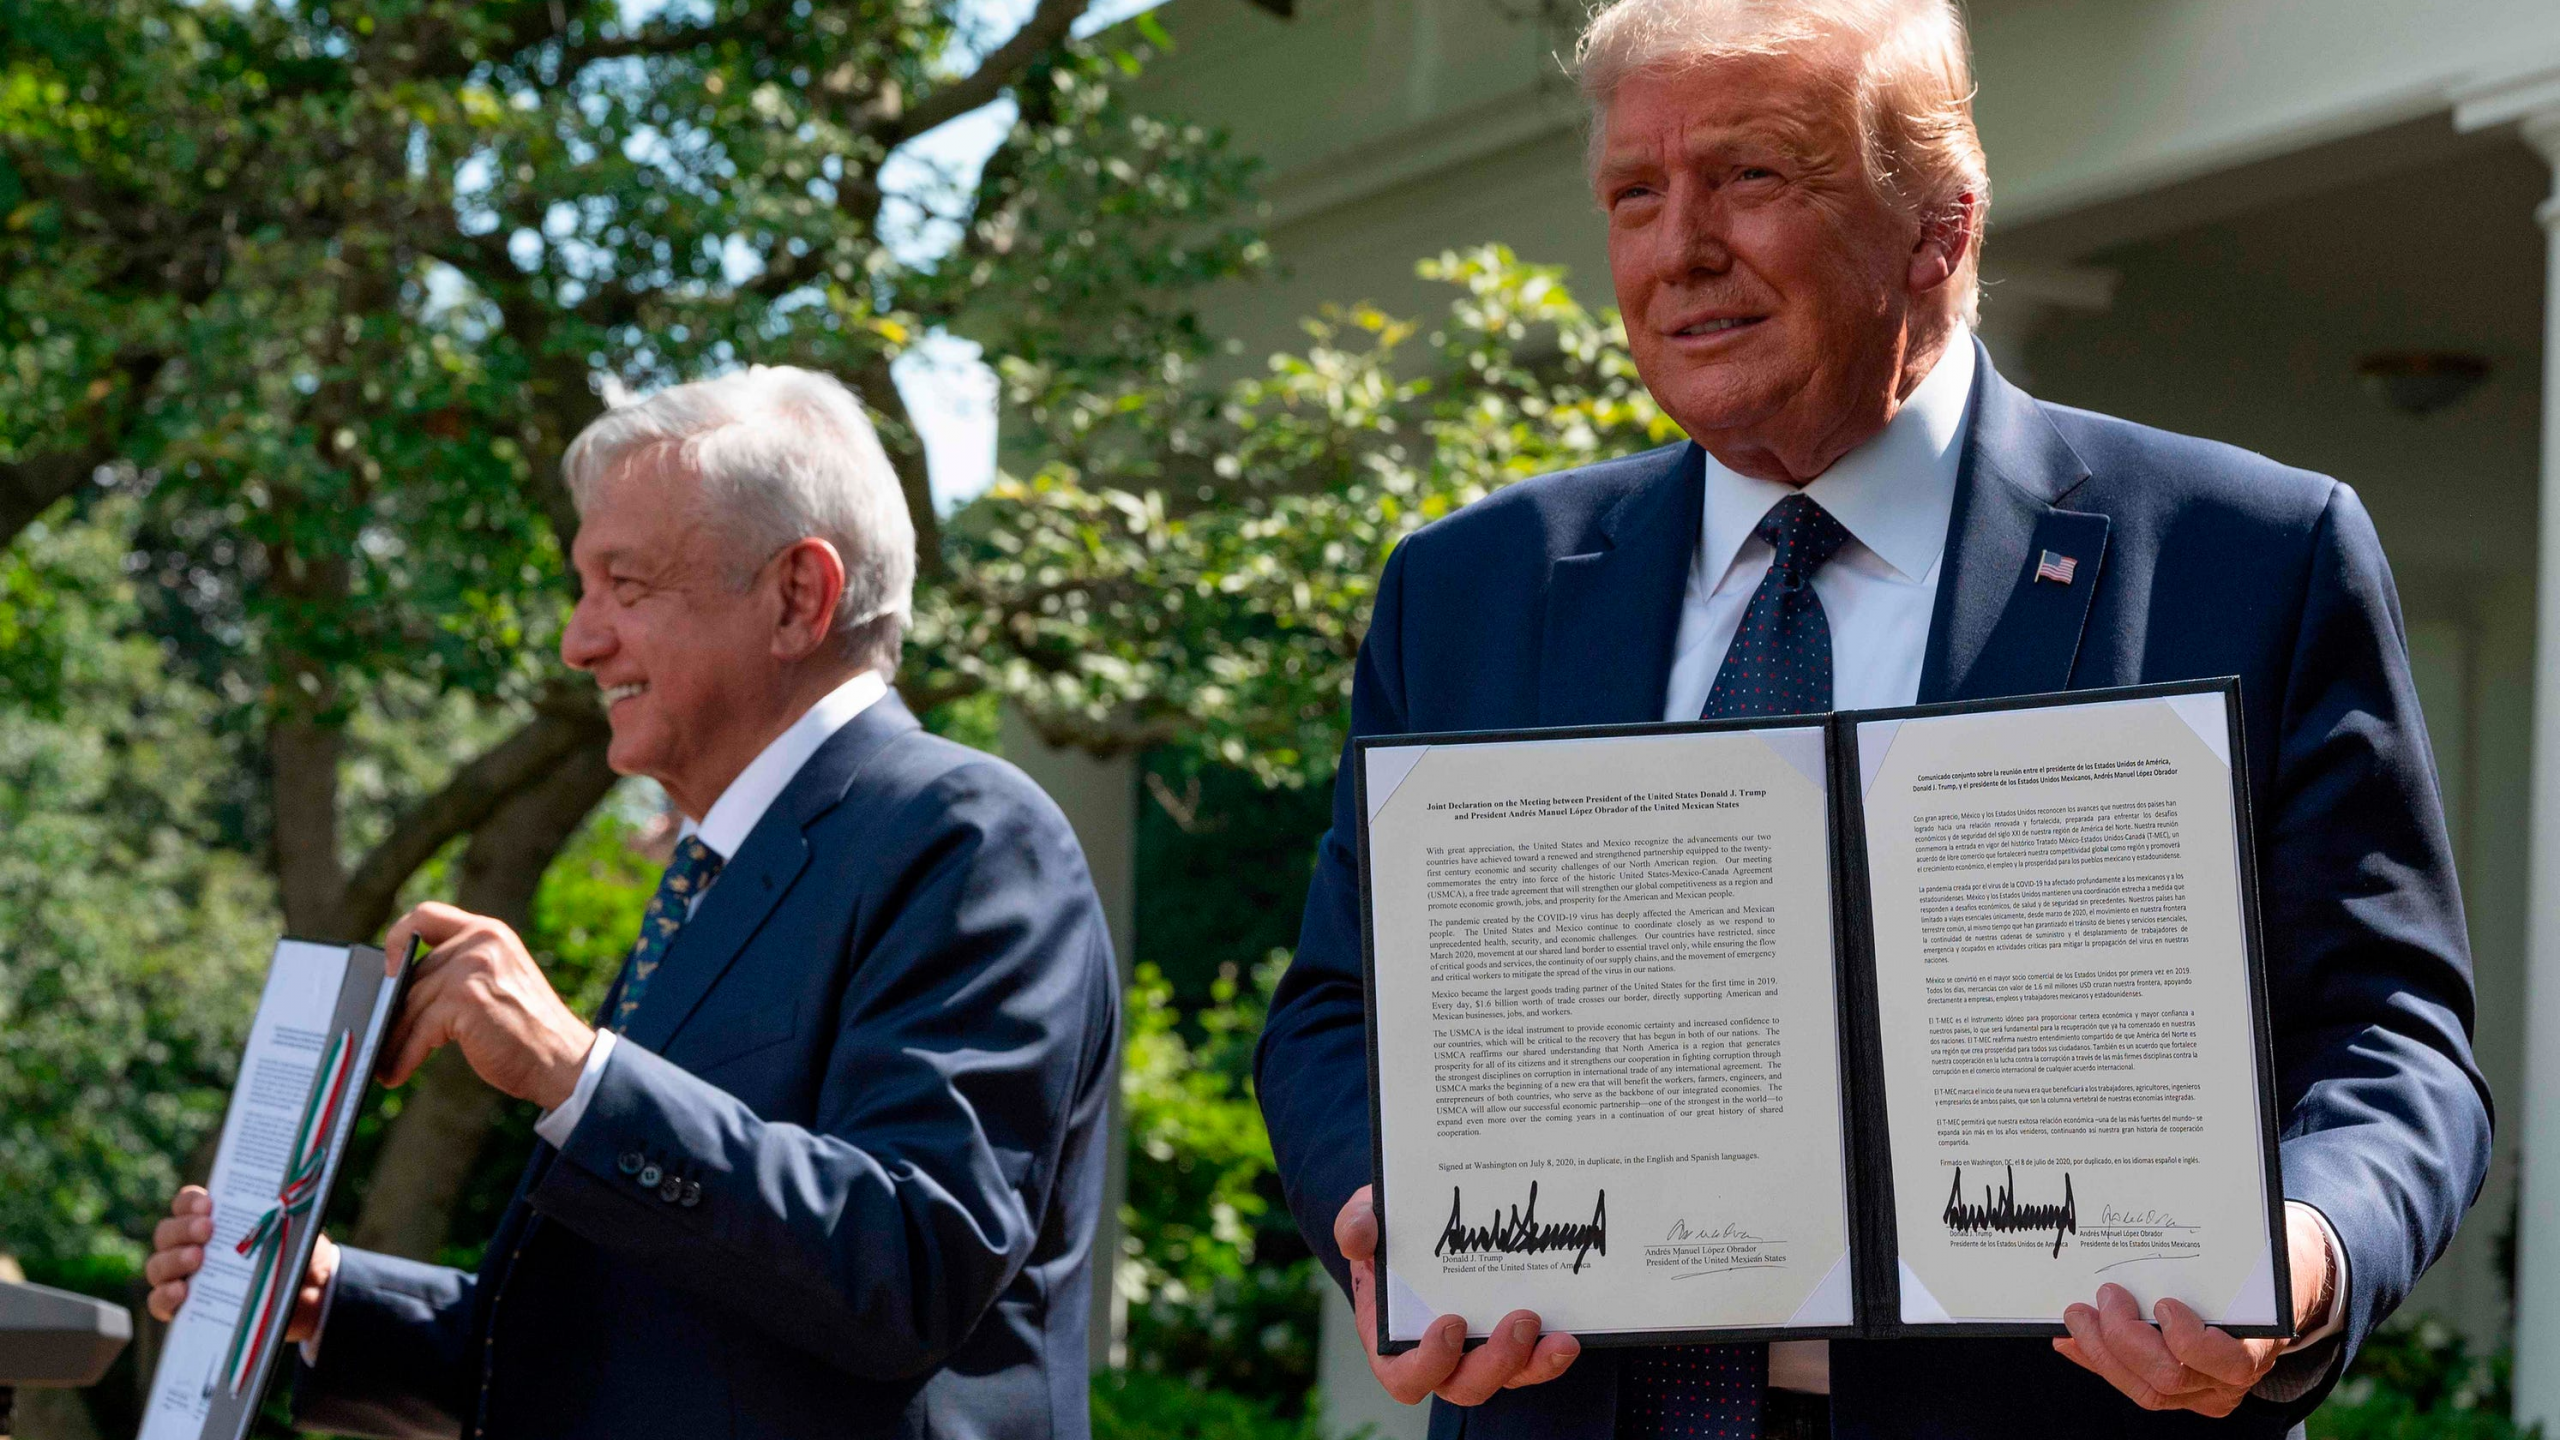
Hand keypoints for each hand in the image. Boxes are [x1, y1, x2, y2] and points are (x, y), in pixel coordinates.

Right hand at [144, 1187, 339, 1344]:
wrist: (308, 1294)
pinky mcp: (184, 1308)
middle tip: (206, 1230)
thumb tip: (275, 1209)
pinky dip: (165, 1295)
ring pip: (158, 1266)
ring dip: (173, 1259)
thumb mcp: (293, 1233)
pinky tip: (181, 1290)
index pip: (186, 1204)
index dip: (190, 1202)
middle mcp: (190, 1246)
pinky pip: (159, 1302)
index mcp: (213, 1221)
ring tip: (196, 1259)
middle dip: (183, 1229)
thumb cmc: (295, 1255)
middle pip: (167, 1233)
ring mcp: (183, 1277)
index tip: (207, 1205)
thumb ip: (278, 1221)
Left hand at [380, 902, 593, 1108]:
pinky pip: (418, 1028)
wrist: (564, 1060)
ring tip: (384, 1064)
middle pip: (412, 974)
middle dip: (392, 1013)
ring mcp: (473, 967)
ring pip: (410, 1005)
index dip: (398, 938)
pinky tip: (398, 1073)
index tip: (390, 972)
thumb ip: (459, 972)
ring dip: (394, 1040)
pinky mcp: (466, 998)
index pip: (427, 915)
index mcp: (489, 933)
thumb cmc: (530, 1031)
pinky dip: (404, 1055)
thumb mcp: (496, 984)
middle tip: (378, 1039)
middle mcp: (481, 941)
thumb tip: (398, 992)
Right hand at [1333, 1185, 1579, 1405]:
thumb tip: (1360, 1238)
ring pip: (1508, 1378)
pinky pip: (1534, 1361)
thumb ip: (1355, 1225)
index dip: (1430, 1362)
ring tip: (1559, 1338)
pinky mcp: (1513, 1340)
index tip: (1452, 1323)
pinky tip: (1569, 1333)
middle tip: (1520, 1321)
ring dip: (1534, 1364)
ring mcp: (1480, 1350)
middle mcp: (1441, 1356)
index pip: (1406, 1376)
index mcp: (1393, 1339)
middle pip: (1466, 1386)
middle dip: (1496, 1362)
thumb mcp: (1364, 1217)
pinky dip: (1551, 1354)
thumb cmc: (1387, 1228)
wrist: (1422, 1218)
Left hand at [2052, 1207, 2333, 1415]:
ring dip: (2101, 1350)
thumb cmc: (2256, 1266)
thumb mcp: (2251, 1255)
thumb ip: (2220, 1246)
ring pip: (2145, 1389)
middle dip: (2124, 1337)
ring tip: (2077, 1315)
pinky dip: (2097, 1360)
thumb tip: (2168, 1215)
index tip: (2164, 1304)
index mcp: (2258, 1346)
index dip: (2189, 1340)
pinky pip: (2132, 1383)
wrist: (2274, 1291)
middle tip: (2105, 1294)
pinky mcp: (2176, 1391)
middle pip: (2170, 1376)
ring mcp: (2201, 1391)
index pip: (2229, 1362)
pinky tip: (2070, 1338)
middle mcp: (2230, 1380)